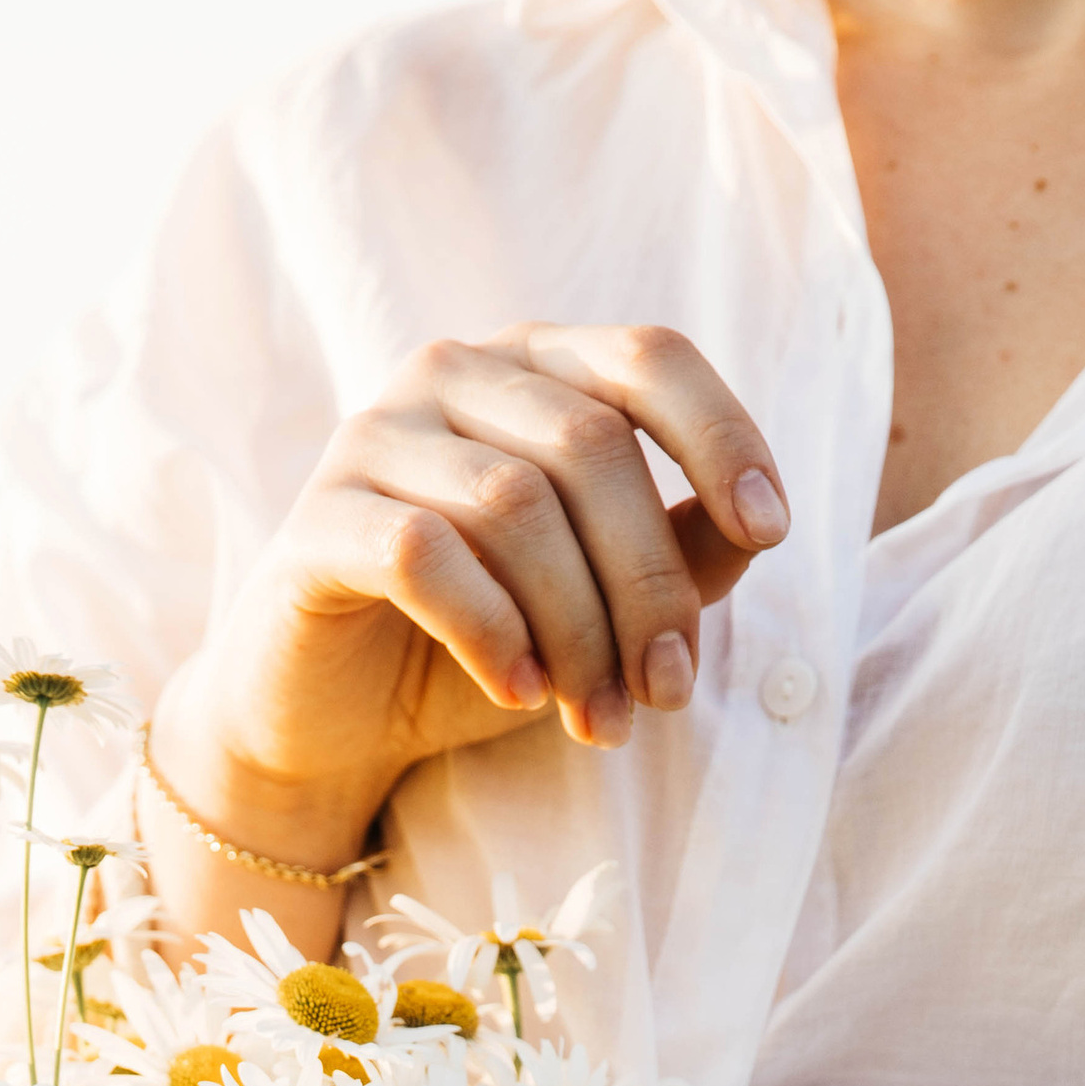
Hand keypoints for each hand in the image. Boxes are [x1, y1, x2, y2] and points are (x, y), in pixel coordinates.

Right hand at [154, 321, 790, 873]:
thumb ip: (677, 555)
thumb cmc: (478, 648)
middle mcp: (451, 375)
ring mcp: (375, 438)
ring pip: (515, 502)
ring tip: (597, 718)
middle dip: (648, 581)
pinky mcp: (317, 519)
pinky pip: (423, 552)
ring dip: (578, 627)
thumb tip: (752, 532)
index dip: (720, 434)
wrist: (332, 727)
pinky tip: (515, 691)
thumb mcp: (599, 603)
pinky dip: (489, 629)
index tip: (768, 530)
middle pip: (591, 445)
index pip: (646, 358)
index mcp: (532, 370)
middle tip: (666, 691)